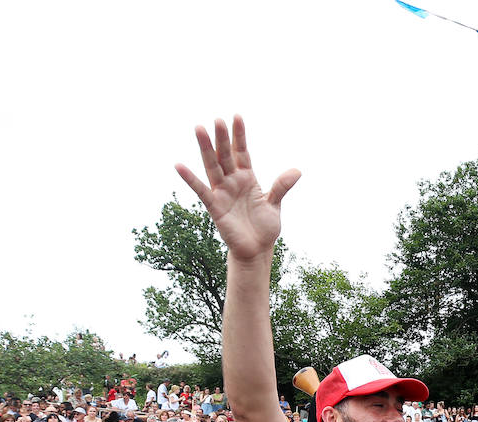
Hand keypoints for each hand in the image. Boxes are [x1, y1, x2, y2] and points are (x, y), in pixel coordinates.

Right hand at [176, 116, 299, 263]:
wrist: (256, 250)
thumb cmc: (264, 227)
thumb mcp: (274, 204)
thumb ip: (281, 186)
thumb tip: (297, 171)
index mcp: (247, 178)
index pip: (242, 152)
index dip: (239, 136)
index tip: (237, 116)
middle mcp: (232, 181)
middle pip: (225, 155)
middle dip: (222, 138)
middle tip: (218, 119)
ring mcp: (222, 192)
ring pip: (212, 166)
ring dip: (206, 149)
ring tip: (199, 129)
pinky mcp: (214, 206)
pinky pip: (201, 190)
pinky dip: (190, 178)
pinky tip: (179, 166)